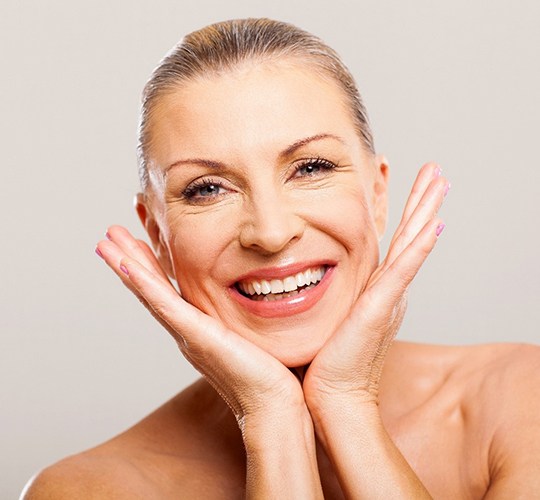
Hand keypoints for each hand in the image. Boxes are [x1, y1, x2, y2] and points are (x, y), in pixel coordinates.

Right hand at [95, 227, 304, 423]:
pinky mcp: (197, 337)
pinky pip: (165, 306)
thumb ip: (245, 318)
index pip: (169, 290)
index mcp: (199, 328)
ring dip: (127, 266)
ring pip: (150, 294)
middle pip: (151, 289)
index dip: (152, 265)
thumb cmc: (271, 374)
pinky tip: (127, 265)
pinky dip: (144, 284)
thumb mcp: (252, 334)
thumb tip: (261, 297)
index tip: (140, 240)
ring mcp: (188, 334)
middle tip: (111, 234)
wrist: (274, 405)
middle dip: (130, 260)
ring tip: (107, 241)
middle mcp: (187, 331)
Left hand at [303, 162, 449, 409]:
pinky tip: (431, 226)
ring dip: (424, 212)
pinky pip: (402, 272)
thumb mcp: (325, 318)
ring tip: (438, 181)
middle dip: (420, 202)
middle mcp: (385, 290)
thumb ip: (321, 296)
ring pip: (411, 245)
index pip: (388, 241)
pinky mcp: (380, 310)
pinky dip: (417, 249)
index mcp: (371, 290)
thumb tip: (298, 282)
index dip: (399, 211)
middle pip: (407, 236)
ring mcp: (386, 298)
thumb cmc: (322, 362)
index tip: (400, 182)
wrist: (329, 397)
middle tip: (434, 172)